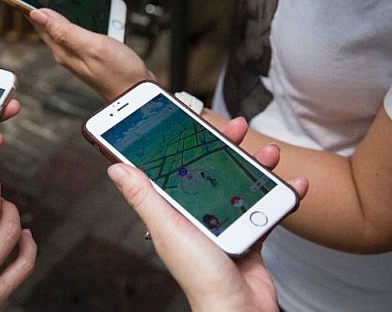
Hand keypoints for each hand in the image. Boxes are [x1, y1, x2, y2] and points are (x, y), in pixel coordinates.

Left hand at [29, 8, 153, 100]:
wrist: (141, 94)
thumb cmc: (118, 73)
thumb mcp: (89, 46)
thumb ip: (64, 30)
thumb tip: (36, 13)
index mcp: (64, 49)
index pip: (42, 22)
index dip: (36, 3)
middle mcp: (72, 50)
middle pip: (61, 18)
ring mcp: (87, 50)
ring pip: (81, 19)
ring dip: (85, 1)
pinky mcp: (103, 50)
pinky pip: (99, 25)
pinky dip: (104, 12)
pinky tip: (111, 1)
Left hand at [107, 117, 308, 311]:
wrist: (239, 311)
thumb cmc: (201, 276)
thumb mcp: (168, 228)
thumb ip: (145, 196)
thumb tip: (116, 166)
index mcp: (173, 211)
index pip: (174, 167)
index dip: (181, 142)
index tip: (188, 119)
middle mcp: (197, 214)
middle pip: (211, 169)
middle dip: (225, 145)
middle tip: (238, 127)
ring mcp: (223, 223)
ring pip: (239, 184)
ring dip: (256, 165)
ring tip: (270, 153)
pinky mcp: (248, 235)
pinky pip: (263, 207)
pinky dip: (279, 195)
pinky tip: (294, 184)